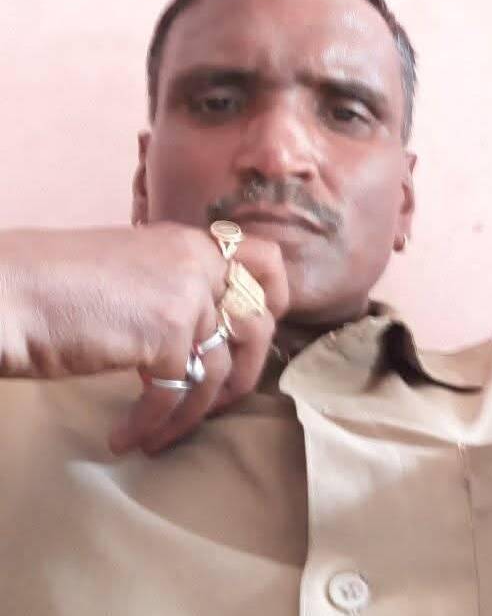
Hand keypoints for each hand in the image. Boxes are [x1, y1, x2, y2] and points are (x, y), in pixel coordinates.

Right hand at [0, 222, 288, 453]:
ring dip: (196, 413)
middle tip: (220, 402)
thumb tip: (204, 329)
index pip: (267, 258)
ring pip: (222, 368)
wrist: (6, 291)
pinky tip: (128, 437)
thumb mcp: (131, 271)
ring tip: (164, 434)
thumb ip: (174, 287)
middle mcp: (196, 263)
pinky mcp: (165, 332)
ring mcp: (186, 296)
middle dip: (250, 371)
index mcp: (190, 243)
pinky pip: (178, 392)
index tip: (260, 329)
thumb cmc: (53, 286)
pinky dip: (155, 422)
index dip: (276, 297)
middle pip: (259, 322)